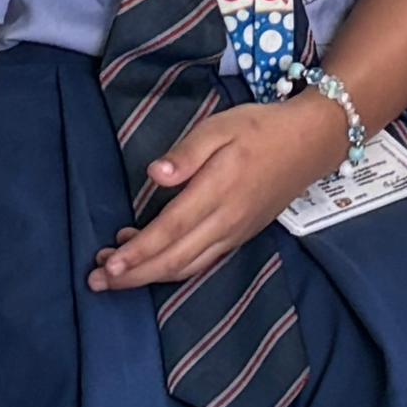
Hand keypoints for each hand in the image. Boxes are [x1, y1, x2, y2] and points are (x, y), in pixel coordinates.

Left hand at [87, 95, 348, 294]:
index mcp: (218, 191)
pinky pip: (201, 263)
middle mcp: (226, 221)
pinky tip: (151, 260)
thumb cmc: (260, 128)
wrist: (310, 144)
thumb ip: (187, 153)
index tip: (108, 264)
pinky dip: (172, 268)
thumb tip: (154, 175)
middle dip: (133, 274)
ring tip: (115, 274)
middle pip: (174, 260)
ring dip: (148, 275)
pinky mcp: (239, 237)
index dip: (138, 252)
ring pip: (186, 267)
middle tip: (96, 280)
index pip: (171, 230)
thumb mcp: (221, 126)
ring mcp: (234, 234)